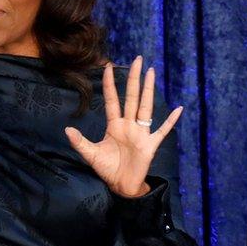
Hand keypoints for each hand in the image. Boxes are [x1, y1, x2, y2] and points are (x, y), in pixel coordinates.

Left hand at [65, 56, 182, 197]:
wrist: (121, 186)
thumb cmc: (108, 169)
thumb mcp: (91, 155)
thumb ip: (80, 142)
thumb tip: (67, 129)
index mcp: (115, 125)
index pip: (112, 100)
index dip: (109, 84)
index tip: (108, 67)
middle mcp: (129, 125)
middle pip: (131, 97)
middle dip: (133, 79)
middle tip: (137, 60)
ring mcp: (141, 133)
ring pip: (145, 107)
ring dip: (148, 90)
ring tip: (151, 72)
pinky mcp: (150, 145)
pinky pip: (162, 130)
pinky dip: (171, 121)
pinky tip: (179, 109)